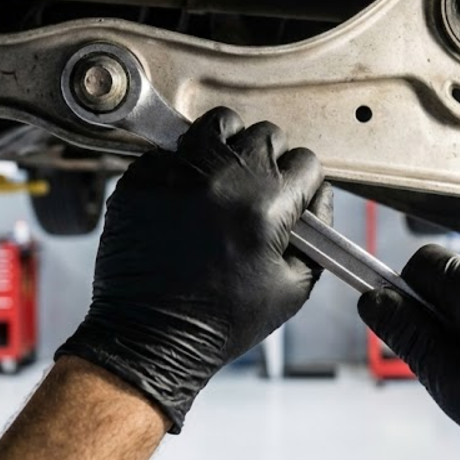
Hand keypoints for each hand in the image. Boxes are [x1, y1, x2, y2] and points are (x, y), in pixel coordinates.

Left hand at [57, 107, 330, 432]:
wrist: (152, 336)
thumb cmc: (220, 320)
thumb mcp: (293, 286)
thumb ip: (317, 236)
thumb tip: (316, 197)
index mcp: (266, 206)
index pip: (305, 161)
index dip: (304, 182)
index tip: (293, 195)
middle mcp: (222, 179)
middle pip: (265, 134)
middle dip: (270, 159)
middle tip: (259, 188)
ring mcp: (178, 173)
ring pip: (218, 124)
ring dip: (228, 144)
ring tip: (224, 174)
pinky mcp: (142, 178)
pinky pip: (173, 150)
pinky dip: (183, 165)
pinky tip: (185, 194)